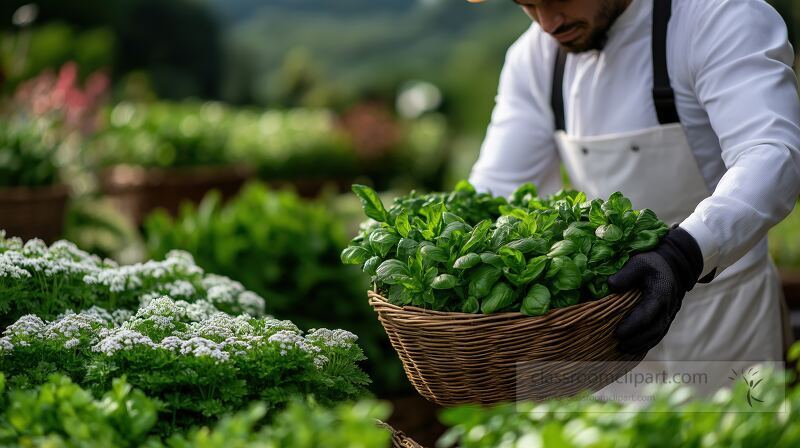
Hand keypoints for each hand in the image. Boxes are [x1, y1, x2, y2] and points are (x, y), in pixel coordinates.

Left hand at [608, 226, 705, 354]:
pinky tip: (634, 349)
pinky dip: (647, 343)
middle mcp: (667, 308)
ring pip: (657, 335)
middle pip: (653, 330)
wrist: (672, 266)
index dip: (632, 326)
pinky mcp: (666, 318)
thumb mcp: (639, 262)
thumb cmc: (652, 263)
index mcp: (660, 295)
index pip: (647, 315)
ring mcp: (669, 314)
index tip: (617, 333)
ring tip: (623, 350)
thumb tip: (611, 286)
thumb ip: (626, 274)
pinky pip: (658, 334)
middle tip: (618, 346)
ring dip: (641, 344)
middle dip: (636, 340)